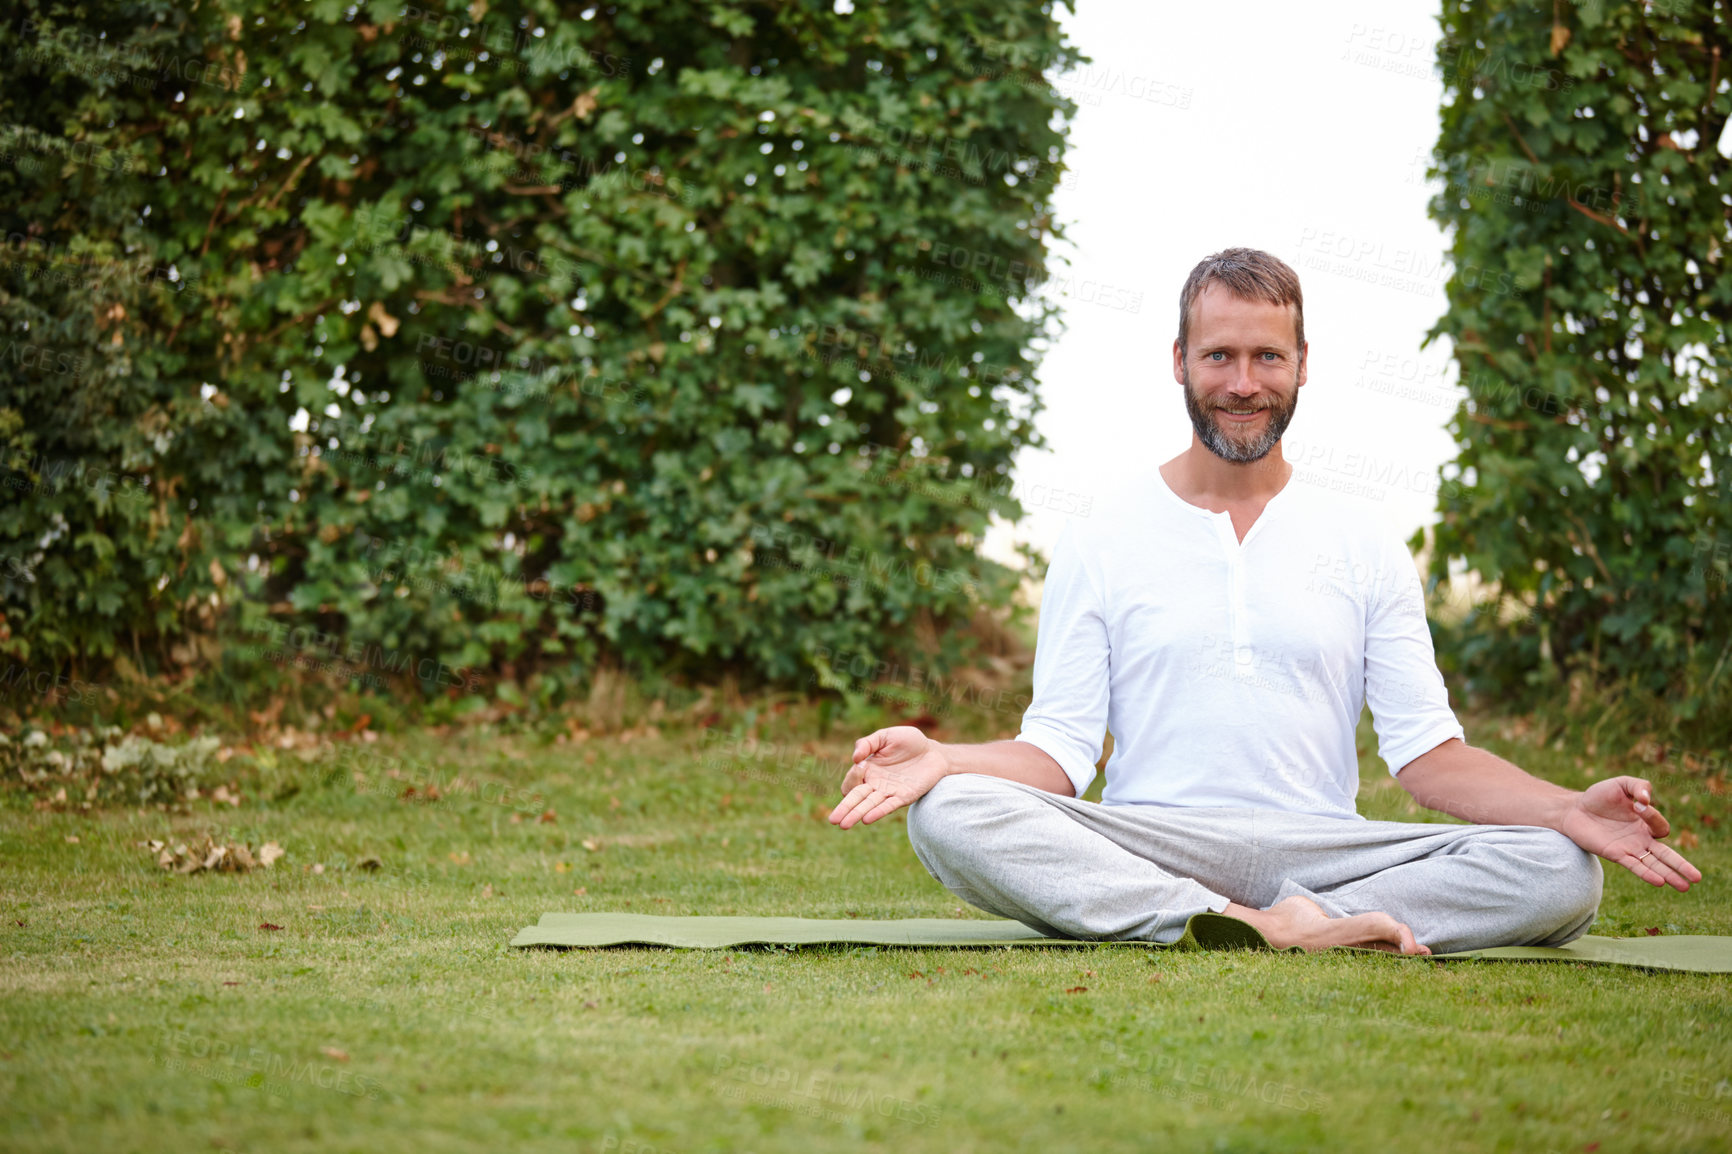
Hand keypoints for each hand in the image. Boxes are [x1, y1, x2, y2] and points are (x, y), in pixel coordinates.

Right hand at [827, 725, 949, 829]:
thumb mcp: (886, 736)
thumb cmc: (909, 742)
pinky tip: (867, 819)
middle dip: (844, 808)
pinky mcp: (904, 796)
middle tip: (833, 820)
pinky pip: (888, 806)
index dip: (852, 776)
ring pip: (868, 805)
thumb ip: (868, 743)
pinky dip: (878, 812)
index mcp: (868, 769)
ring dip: (856, 815)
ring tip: (844, 825)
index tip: (862, 764)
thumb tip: (855, 758)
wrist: (933, 751)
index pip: (851, 781)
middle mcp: (875, 783)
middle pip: (855, 798)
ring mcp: (889, 792)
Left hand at [1557, 776, 1702, 890]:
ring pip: (1654, 865)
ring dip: (1669, 875)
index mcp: (1646, 823)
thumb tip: (1646, 799)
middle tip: (1697, 878)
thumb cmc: (1599, 796)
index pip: (1661, 826)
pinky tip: (1659, 882)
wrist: (1573, 809)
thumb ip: (1638, 786)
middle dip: (1682, 866)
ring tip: (1685, 887)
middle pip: (1666, 855)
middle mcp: (1641, 839)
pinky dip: (1646, 873)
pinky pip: (1634, 866)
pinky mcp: (1614, 854)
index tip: (1639, 804)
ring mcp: (1629, 848)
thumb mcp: (1621, 784)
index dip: (1653, 816)